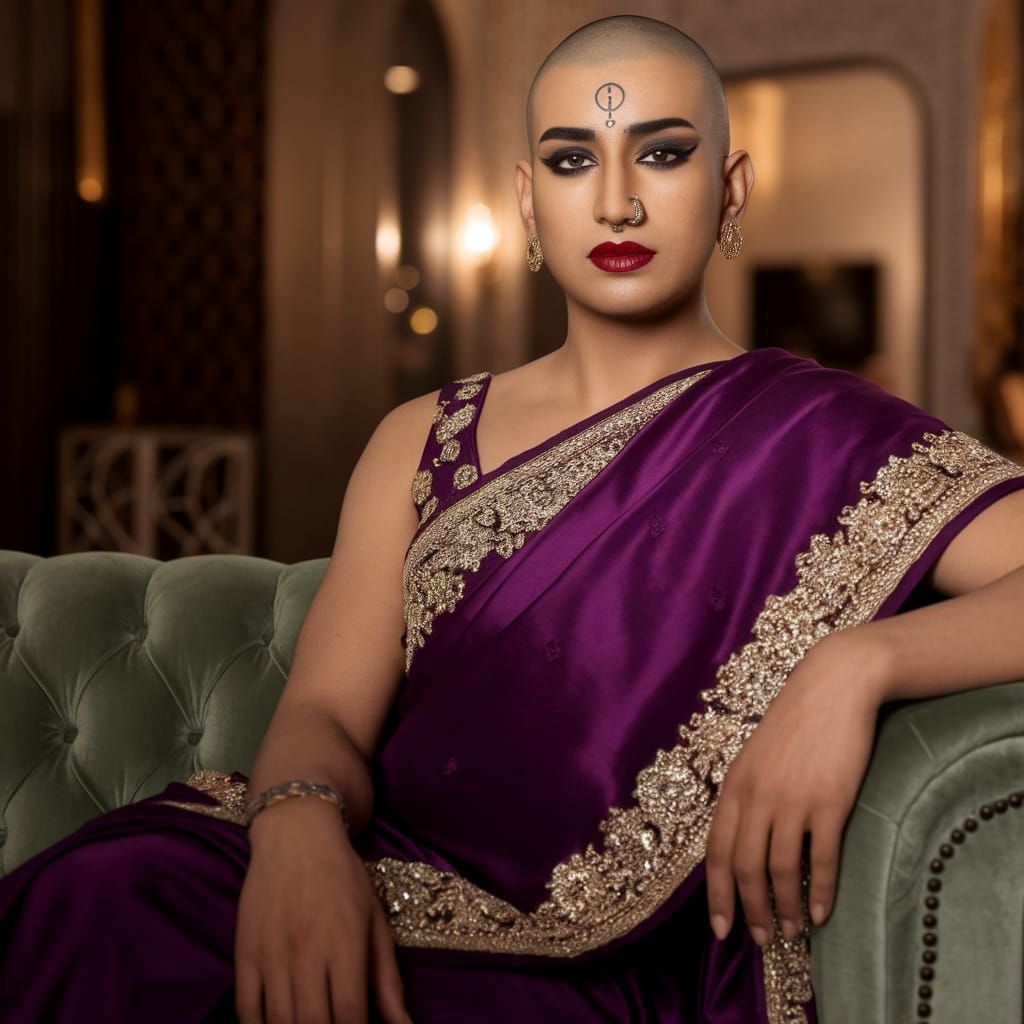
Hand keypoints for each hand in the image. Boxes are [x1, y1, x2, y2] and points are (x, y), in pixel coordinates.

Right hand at [235, 798, 413, 1023]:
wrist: (296, 835)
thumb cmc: (344, 877)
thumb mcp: (374, 920)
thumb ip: (388, 979)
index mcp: (346, 943)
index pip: (351, 1015)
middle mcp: (307, 952)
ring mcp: (272, 955)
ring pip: (279, 1022)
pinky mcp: (245, 954)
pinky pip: (246, 1011)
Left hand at [704, 627, 888, 945]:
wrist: (834, 685)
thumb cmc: (796, 721)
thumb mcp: (756, 755)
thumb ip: (748, 794)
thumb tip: (742, 840)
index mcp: (734, 785)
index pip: (715, 851)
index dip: (716, 894)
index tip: (720, 928)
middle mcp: (757, 795)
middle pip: (744, 867)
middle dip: (749, 909)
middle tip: (759, 939)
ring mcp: (792, 799)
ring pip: (782, 870)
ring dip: (785, 908)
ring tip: (790, 932)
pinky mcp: (829, 801)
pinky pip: (822, 859)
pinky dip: (820, 891)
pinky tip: (821, 913)